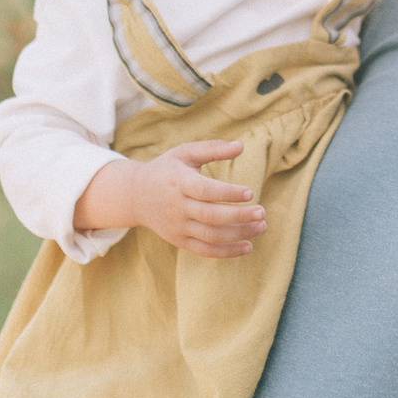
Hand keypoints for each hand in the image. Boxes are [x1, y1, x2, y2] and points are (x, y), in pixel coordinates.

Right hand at [82, 141, 263, 257]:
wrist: (136, 195)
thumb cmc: (167, 170)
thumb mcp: (185, 153)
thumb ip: (212, 149)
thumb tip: (240, 146)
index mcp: (179, 182)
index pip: (205, 191)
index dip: (227, 193)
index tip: (250, 192)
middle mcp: (177, 207)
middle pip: (210, 217)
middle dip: (238, 217)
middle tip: (262, 212)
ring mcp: (178, 226)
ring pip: (211, 236)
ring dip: (238, 235)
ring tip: (261, 227)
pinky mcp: (179, 240)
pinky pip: (205, 250)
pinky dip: (227, 252)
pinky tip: (248, 247)